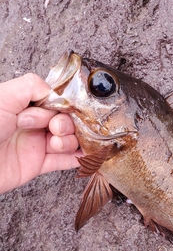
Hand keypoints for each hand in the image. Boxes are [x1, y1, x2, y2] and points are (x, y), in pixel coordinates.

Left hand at [0, 73, 82, 193]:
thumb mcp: (3, 96)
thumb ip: (31, 85)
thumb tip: (53, 90)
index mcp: (23, 105)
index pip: (55, 102)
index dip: (62, 106)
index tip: (60, 110)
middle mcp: (31, 124)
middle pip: (65, 121)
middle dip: (66, 123)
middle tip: (54, 128)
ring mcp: (35, 145)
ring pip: (67, 141)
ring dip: (70, 141)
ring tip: (56, 143)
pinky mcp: (36, 165)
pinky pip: (62, 162)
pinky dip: (76, 159)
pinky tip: (85, 155)